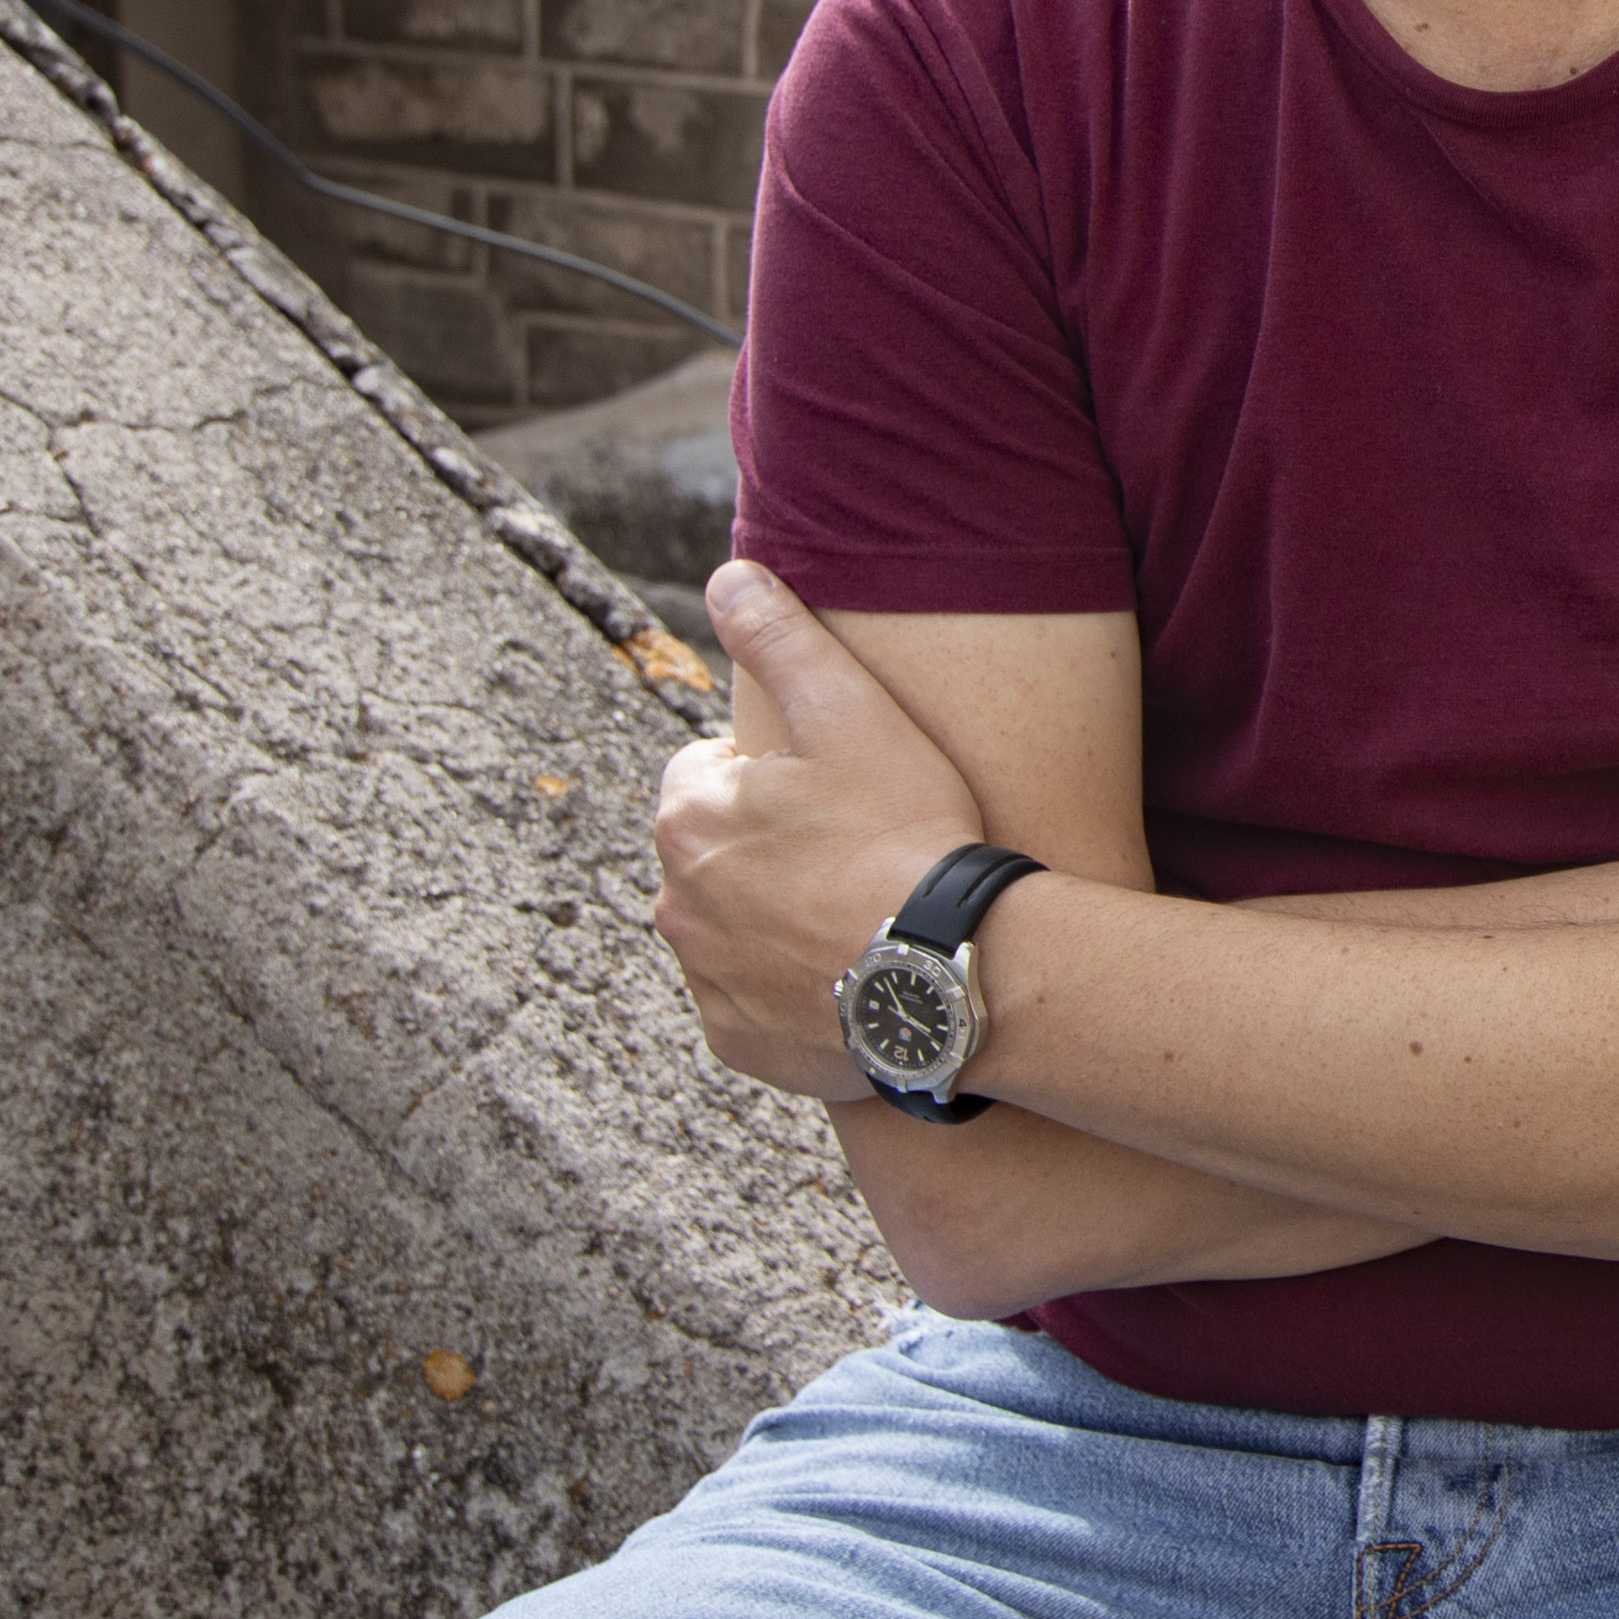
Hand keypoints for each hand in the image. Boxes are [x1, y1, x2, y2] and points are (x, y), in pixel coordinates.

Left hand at [652, 560, 990, 1099]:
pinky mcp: (737, 1042)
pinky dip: (792, 988)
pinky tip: (855, 972)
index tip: (838, 789)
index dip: (777, 772)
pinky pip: (754, 1003)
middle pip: (718, 855)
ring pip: (732, 929)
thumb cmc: (904, 833)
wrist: (945, 973)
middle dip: (770, 847)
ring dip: (778, 917)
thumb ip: (782, 637)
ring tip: (864, 911)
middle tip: (859, 849)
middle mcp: (673, 903)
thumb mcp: (850, 712)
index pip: (707, 773)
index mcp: (689, 816)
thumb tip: (728, 576)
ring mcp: (704, 980)